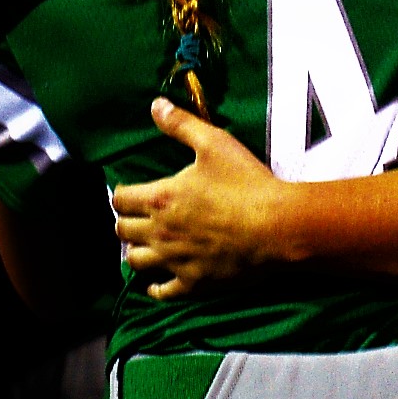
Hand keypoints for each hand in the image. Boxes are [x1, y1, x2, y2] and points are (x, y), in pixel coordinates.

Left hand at [111, 98, 298, 299]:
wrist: (277, 226)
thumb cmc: (246, 183)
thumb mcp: (214, 143)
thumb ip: (181, 125)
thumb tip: (155, 106)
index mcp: (160, 198)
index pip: (119, 199)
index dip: (121, 195)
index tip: (129, 193)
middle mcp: (160, 232)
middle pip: (123, 231)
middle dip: (126, 222)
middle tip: (137, 217)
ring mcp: (175, 261)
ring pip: (135, 261)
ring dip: (135, 252)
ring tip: (144, 245)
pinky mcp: (194, 283)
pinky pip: (163, 292)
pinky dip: (155, 288)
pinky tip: (156, 284)